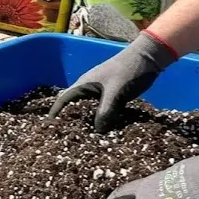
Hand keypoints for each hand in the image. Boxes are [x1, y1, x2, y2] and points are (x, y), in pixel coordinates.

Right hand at [48, 31, 176, 131]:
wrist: (149, 58)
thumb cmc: (128, 69)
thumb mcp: (116, 91)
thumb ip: (105, 110)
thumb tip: (98, 132)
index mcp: (84, 84)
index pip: (64, 99)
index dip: (55, 112)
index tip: (49, 127)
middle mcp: (90, 89)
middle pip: (76, 107)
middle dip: (71, 121)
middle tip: (67, 139)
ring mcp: (102, 93)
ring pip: (91, 111)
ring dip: (89, 123)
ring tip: (86, 140)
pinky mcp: (114, 97)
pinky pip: (104, 112)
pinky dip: (103, 121)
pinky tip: (106, 133)